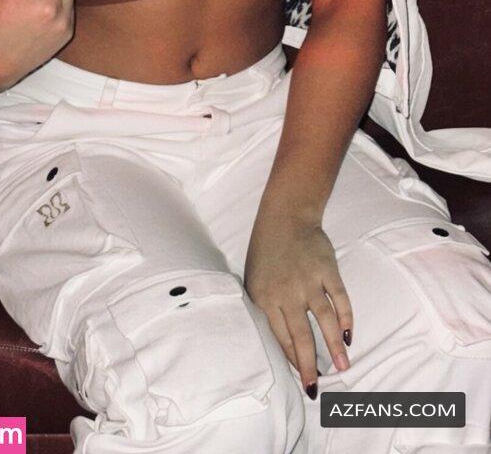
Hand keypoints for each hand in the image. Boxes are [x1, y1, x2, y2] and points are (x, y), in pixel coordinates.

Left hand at [244, 201, 352, 397]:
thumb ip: (265, 308)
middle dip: (309, 364)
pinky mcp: (327, 270)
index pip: (280, 337)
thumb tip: (279, 342)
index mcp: (265, 297)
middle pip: (300, 336)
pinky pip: (340, 299)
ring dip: (333, 346)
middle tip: (318, 387)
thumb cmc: (266, 251)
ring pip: (323, 320)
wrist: (285, 217)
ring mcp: (309, 281)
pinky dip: (346, 318)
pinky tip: (348, 335)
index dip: (292, 360)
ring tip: (343, 366)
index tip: (302, 378)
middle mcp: (287, 293)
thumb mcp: (254, 280)